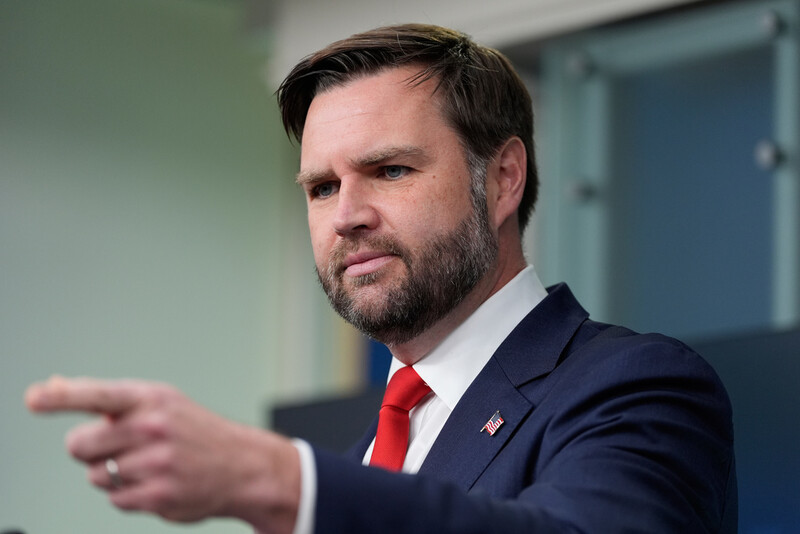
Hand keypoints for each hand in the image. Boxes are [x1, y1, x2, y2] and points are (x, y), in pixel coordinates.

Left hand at [25, 376, 299, 533]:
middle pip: (79, 444)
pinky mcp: (159, 495)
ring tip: (147, 465)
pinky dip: (128, 494)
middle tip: (112, 446)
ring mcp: (157, 463)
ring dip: (112, 473)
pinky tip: (155, 482)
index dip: (62, 397)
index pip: (98, 394)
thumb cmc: (191, 429)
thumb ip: (106, 399)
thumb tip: (49, 388)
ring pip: (95, 475)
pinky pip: (113, 499)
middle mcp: (153, 427)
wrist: (241, 464)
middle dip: (87, 448)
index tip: (34, 398)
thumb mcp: (158, 402)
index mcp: (151, 398)